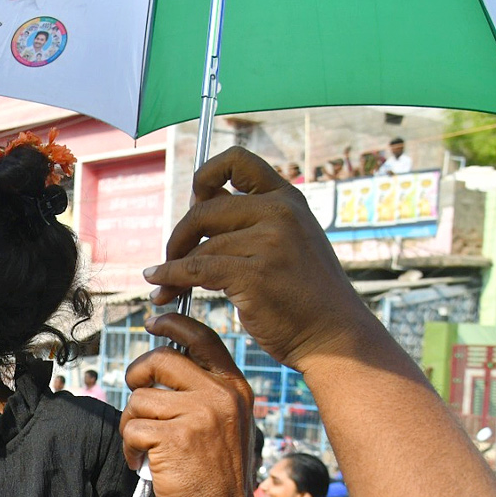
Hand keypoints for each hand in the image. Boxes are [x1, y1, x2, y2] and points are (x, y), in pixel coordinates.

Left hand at [121, 313, 252, 496]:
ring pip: (140, 398)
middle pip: (161, 359)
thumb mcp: (228, 422)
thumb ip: (205, 391)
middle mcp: (220, 395)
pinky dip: (129, 447)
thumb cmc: (218, 474)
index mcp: (233, 387)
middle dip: (137, 375)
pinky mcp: (175, 438)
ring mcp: (199, 415)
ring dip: (132, 423)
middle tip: (135, 392)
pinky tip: (142, 462)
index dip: (173, 323)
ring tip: (145, 446)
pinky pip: (132, 428)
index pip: (202, 338)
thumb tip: (163, 362)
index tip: (153, 322)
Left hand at [143, 147, 376, 372]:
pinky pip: (196, 270)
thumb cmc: (306, 294)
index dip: (205, 175)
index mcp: (288, 198)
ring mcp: (271, 241)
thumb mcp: (290, 241)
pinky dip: (170, 278)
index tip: (194, 201)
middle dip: (179, 235)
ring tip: (163, 287)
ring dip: (173, 267)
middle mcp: (281, 212)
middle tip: (170, 258)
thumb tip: (197, 201)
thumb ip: (252, 219)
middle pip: (205, 209)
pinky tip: (161, 289)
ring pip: (200, 247)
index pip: (237, 160)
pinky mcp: (255, 274)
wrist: (334, 336)